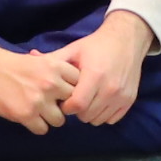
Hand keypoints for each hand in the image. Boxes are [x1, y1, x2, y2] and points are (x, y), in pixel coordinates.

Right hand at [0, 35, 79, 136]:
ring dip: (50, 118)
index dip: (72, 91)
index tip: (63, 93)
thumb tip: (77, 89)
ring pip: (59, 120)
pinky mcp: (26, 115)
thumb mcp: (42, 61)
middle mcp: (51, 83)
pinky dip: (36, 126)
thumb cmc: (14, 65)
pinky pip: (43, 129)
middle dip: (63, 106)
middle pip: (72, 104)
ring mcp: (39, 100)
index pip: (80, 85)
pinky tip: (29, 117)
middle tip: (52, 104)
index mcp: (56, 67)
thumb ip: (59, 73)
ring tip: (40, 112)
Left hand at [44, 14, 154, 129]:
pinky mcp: (129, 100)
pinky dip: (103, 114)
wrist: (126, 40)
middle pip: (86, 116)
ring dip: (89, 114)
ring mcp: (122, 96)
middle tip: (75, 99)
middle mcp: (110, 88)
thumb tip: (30, 56)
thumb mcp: (74, 49)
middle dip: (77, 111)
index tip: (64, 99)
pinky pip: (111, 119)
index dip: (66, 106)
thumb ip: (53, 58)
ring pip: (98, 120)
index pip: (77, 105)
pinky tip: (99, 101)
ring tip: (87, 99)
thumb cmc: (96, 45)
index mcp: (95, 75)